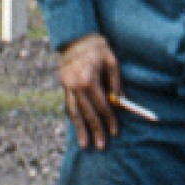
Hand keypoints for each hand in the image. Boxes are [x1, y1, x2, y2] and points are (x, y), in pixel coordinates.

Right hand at [58, 32, 122, 150]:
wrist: (76, 37)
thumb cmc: (98, 48)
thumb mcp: (112, 62)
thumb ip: (116, 83)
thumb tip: (120, 102)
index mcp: (88, 80)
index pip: (102, 106)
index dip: (109, 120)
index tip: (115, 133)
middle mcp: (75, 85)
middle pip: (87, 113)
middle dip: (95, 130)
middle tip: (101, 146)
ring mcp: (67, 86)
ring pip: (74, 112)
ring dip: (80, 129)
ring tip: (85, 145)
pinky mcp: (63, 85)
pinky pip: (69, 105)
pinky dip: (74, 117)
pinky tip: (78, 128)